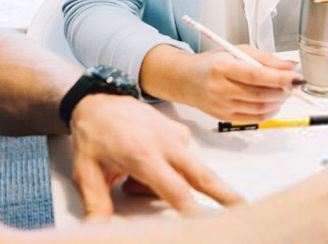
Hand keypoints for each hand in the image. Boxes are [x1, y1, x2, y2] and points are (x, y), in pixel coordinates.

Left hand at [69, 94, 243, 218]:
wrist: (98, 99)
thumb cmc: (94, 133)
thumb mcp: (86, 171)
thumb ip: (96, 203)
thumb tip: (97, 228)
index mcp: (143, 155)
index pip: (174, 188)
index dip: (191, 207)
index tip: (202, 220)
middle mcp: (165, 144)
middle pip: (202, 175)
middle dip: (223, 193)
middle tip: (241, 207)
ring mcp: (175, 135)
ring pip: (191, 169)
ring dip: (178, 183)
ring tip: (134, 177)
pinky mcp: (179, 131)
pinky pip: (184, 158)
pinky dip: (171, 167)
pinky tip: (148, 163)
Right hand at [183, 46, 302, 121]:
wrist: (186, 80)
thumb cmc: (213, 63)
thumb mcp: (237, 51)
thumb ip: (265, 59)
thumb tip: (291, 66)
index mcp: (222, 67)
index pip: (256, 75)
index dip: (280, 78)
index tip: (297, 77)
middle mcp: (220, 88)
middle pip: (260, 94)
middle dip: (283, 91)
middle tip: (292, 84)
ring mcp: (221, 106)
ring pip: (259, 108)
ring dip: (278, 101)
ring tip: (283, 92)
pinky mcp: (223, 117)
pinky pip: (254, 118)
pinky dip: (269, 112)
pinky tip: (273, 103)